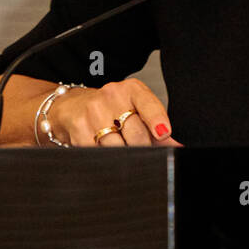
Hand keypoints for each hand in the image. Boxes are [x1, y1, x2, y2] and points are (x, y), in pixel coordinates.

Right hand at [47, 79, 181, 147]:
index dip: (157, 120)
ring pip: (119, 148)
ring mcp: (93, 113)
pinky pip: (100, 154)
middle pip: (136, 134)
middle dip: (142, 148)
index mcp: (131, 90)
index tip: (164, 133)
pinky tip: (103, 149)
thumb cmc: (110, 109)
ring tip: (120, 148)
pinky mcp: (79, 130)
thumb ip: (155, 127)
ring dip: (124, 156)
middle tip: (139, 149)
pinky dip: (105, 158)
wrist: (72, 106)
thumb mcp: (134, 109)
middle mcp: (111, 97)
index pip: (147, 103)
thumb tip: (176, 147)